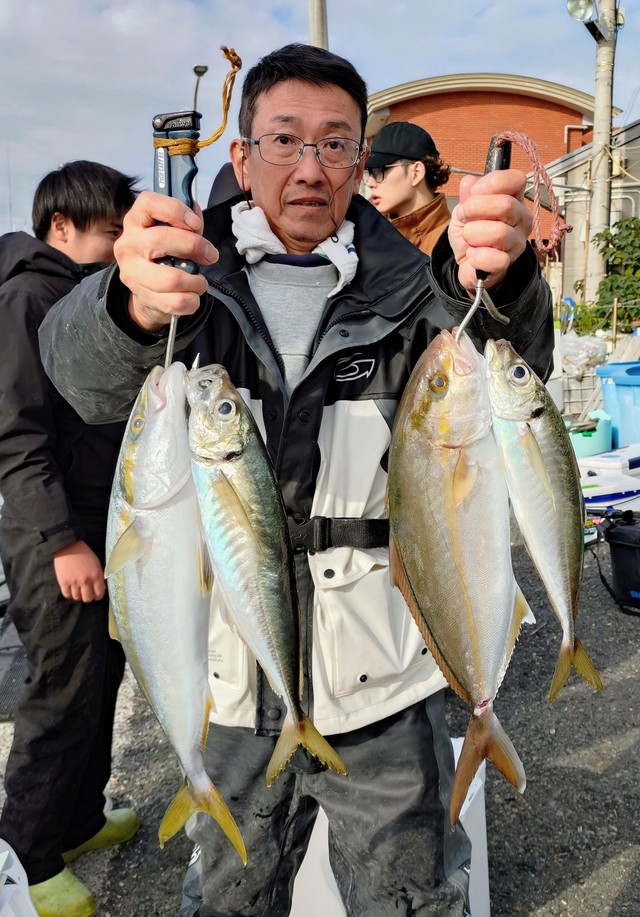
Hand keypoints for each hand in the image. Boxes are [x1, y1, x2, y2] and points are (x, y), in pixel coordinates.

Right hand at [54, 541, 105, 602]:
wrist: (69, 546)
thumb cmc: (85, 554)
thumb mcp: (96, 564)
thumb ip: (99, 577)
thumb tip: (101, 589)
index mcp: (96, 575)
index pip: (99, 594)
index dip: (98, 596)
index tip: (95, 594)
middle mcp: (86, 581)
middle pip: (87, 599)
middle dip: (88, 597)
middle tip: (86, 593)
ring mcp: (74, 582)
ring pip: (77, 597)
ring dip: (78, 595)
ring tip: (77, 590)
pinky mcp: (63, 582)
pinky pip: (67, 594)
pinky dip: (69, 594)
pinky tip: (70, 589)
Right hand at [113, 191, 218, 330]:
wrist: (146, 291)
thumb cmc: (162, 254)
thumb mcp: (172, 233)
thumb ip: (187, 224)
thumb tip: (197, 216)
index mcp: (136, 221)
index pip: (148, 203)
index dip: (175, 211)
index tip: (196, 224)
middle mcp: (128, 245)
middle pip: (160, 239)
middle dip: (194, 247)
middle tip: (211, 255)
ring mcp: (132, 273)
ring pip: (171, 279)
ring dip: (196, 281)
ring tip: (200, 281)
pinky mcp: (143, 297)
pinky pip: (176, 302)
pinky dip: (193, 301)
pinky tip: (192, 296)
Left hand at [447, 170, 532, 296]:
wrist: (467, 262)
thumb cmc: (472, 232)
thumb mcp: (465, 209)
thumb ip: (468, 195)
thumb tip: (469, 182)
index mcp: (514, 199)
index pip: (516, 179)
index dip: (492, 183)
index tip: (474, 192)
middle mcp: (521, 219)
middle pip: (506, 205)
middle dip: (475, 209)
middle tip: (464, 216)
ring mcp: (518, 242)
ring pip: (499, 232)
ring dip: (473, 234)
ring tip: (469, 237)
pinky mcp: (508, 263)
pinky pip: (494, 258)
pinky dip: (476, 256)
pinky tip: (473, 254)